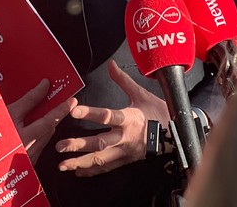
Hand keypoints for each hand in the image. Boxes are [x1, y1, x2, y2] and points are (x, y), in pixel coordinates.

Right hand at [8, 79, 76, 164]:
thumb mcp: (9, 112)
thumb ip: (29, 100)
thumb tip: (44, 85)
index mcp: (25, 137)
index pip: (50, 120)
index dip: (61, 109)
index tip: (72, 100)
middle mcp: (29, 150)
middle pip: (49, 130)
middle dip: (52, 116)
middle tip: (55, 103)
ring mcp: (29, 158)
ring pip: (44, 138)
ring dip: (43, 126)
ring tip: (34, 116)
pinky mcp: (28, 163)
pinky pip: (38, 146)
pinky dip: (37, 136)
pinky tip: (27, 130)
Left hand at [55, 60, 169, 176]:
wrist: (175, 135)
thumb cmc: (158, 113)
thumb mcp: (141, 94)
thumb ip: (123, 80)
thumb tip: (111, 65)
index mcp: (129, 119)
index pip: (107, 115)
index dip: (89, 113)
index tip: (73, 110)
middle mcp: (125, 137)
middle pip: (99, 143)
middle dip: (79, 145)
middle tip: (60, 145)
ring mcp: (124, 152)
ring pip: (100, 160)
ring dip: (80, 163)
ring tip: (63, 165)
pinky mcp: (125, 161)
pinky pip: (106, 168)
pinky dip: (91, 171)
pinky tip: (78, 172)